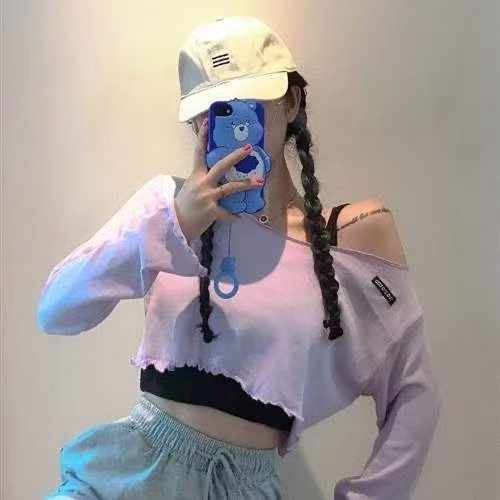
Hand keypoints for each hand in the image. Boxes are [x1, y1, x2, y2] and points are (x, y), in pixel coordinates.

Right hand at [174, 117, 261, 242]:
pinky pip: (228, 212)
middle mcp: (202, 183)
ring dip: (246, 184)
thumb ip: (203, 180)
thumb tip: (218, 176)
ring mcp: (207, 197)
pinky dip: (234, 215)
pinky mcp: (212, 211)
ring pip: (230, 188)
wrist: (175, 224)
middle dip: (235, 156)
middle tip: (248, 148)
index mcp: (196, 175)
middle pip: (221, 166)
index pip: (199, 152)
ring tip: (259, 181)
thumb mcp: (191, 187)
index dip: (203, 137)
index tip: (208, 121)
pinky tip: (240, 216)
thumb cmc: (184, 205)